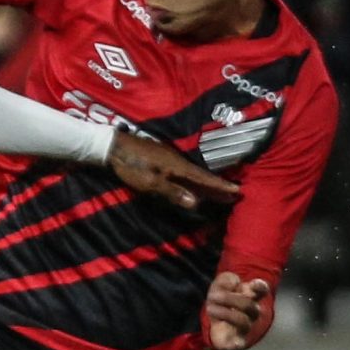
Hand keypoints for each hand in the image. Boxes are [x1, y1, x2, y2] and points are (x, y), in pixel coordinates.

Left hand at [107, 132, 240, 213]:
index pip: (204, 179)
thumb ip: (172, 192)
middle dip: (218, 185)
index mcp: (178, 166)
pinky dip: (193, 177)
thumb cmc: (130, 166)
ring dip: (207, 181)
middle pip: (201, 175)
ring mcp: (169, 158)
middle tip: (235, 193)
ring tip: (219, 190)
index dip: (220, 186)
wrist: (112, 146)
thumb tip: (196, 203)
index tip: (237, 191)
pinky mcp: (161, 157)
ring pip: (193, 172)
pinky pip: (184, 169)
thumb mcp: (150, 182)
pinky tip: (194, 181)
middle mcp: (178, 160)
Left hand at [204, 271, 270, 349]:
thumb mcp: (220, 285)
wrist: (216, 324)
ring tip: (210, 308)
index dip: (260, 287)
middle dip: (229, 299)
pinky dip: (235, 342)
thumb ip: (226, 280)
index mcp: (250, 296)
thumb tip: (234, 282)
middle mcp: (252, 312)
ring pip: (242, 321)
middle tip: (212, 296)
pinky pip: (239, 343)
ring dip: (224, 313)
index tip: (254, 284)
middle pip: (248, 305)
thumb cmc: (221, 301)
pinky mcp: (238, 340)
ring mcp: (246, 326)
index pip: (261, 290)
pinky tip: (229, 339)